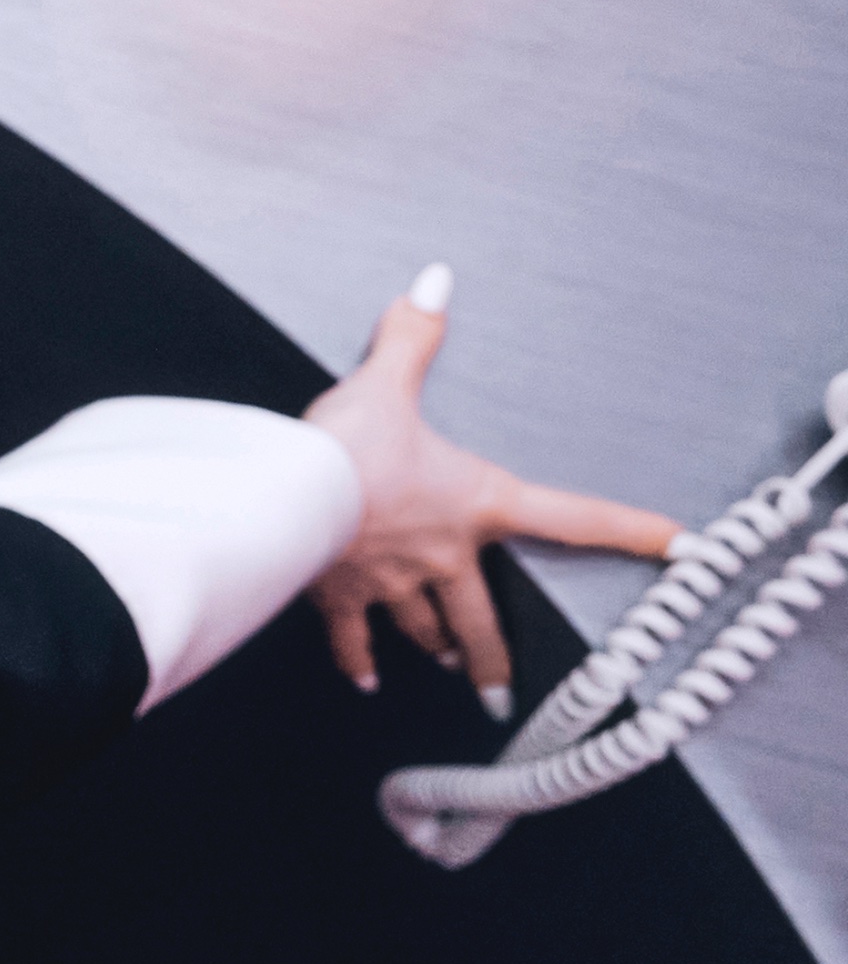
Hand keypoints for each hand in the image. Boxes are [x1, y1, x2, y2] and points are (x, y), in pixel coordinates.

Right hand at [303, 264, 679, 718]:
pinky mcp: (339, 597)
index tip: (680, 545)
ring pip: (426, 630)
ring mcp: (390, 584)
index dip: (630, 528)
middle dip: (492, 653)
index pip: (570, 517)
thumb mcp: (385, 384)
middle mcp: (442, 557)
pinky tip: (368, 677)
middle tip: (502, 683)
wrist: (283, 498)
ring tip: (449, 665)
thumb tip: (435, 280)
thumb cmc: (346, 450)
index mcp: (475, 504)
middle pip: (481, 618)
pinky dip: (359, 659)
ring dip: (438, 649)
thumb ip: (413, 336)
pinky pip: (354, 638)